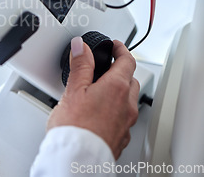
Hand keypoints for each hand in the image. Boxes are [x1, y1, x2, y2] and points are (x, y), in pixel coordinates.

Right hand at [47, 38, 139, 159]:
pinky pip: (124, 118)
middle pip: (130, 80)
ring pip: (129, 100)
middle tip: (106, 68)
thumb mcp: (73, 89)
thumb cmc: (75, 127)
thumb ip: (80, 65)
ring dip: (120, 92)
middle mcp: (127, 105)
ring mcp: (126, 123)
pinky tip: (101, 113)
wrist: (77, 158)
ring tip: (101, 91)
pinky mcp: (121, 137)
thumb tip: (82, 46)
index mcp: (117, 88)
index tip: (115, 46)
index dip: (121, 49)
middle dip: (120, 71)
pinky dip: (116, 110)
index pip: (127, 61)